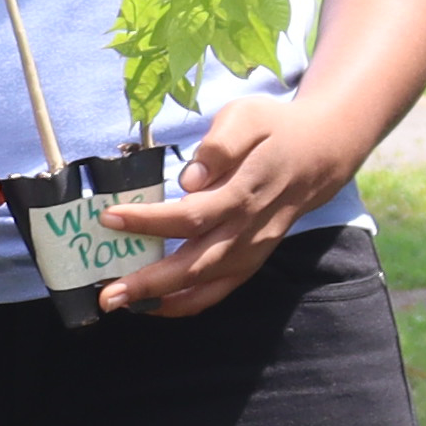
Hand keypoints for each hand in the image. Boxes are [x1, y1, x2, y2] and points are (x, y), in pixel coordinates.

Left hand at [95, 88, 359, 318]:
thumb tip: (191, 179)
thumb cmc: (274, 130)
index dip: (149, 221)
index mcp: (244, 192)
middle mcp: (248, 231)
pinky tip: (151, 307)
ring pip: (205, 285)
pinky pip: (218, 292)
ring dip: (161, 300)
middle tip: (107, 294)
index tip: (109, 218)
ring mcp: (252, 252)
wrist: (319, 154)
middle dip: (149, 282)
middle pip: (195, 264)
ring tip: (119, 304)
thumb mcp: (248, 117)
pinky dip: (185, 305)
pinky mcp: (251, 262)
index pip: (192, 215)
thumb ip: (220, 146)